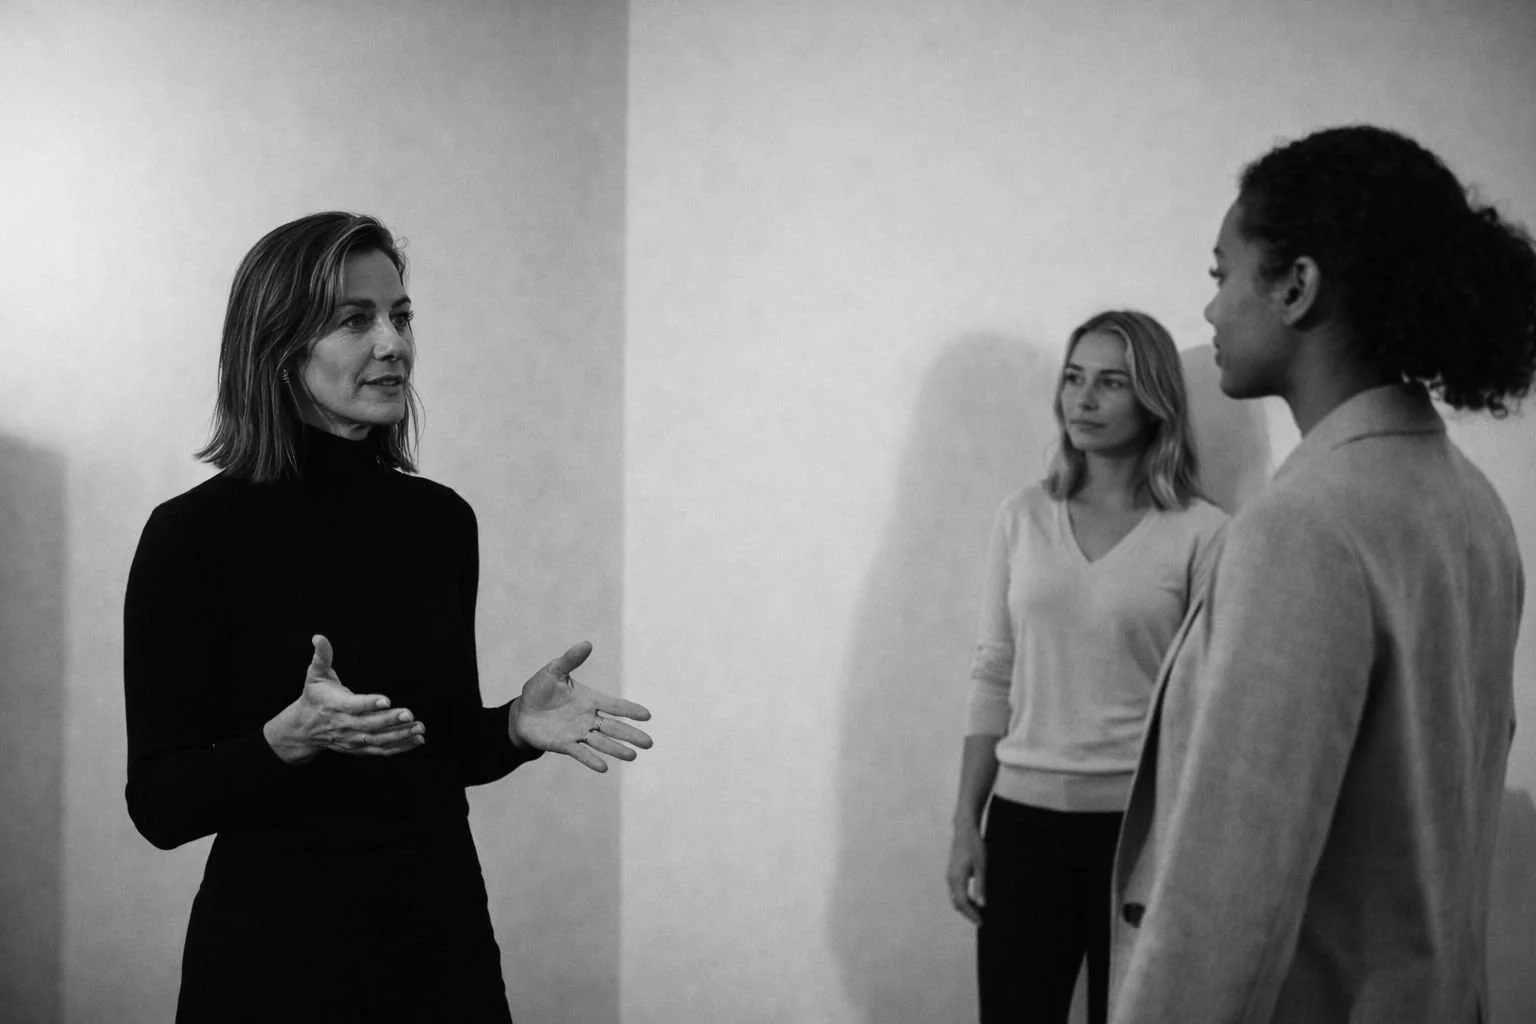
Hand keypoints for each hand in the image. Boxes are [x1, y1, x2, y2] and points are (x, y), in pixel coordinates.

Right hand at [263, 635, 425, 764]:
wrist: (303, 729)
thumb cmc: (314, 697)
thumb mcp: (315, 675)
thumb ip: (321, 656)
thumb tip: (319, 637)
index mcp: (335, 705)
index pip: (353, 705)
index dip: (369, 703)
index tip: (386, 700)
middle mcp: (344, 724)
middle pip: (369, 724)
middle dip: (390, 720)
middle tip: (409, 713)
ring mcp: (351, 739)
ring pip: (378, 739)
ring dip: (400, 735)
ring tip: (420, 728)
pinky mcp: (358, 748)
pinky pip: (381, 750)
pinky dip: (399, 747)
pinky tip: (417, 740)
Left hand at [508, 641, 651, 772]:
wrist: (522, 712)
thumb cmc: (540, 689)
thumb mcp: (554, 671)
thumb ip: (570, 660)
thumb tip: (587, 644)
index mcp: (589, 699)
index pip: (614, 705)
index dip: (630, 710)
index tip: (647, 715)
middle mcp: (588, 717)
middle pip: (614, 727)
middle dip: (631, 734)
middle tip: (649, 743)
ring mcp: (577, 732)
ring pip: (602, 742)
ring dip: (617, 749)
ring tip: (633, 756)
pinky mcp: (564, 745)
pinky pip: (581, 753)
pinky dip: (592, 760)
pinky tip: (604, 767)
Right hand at [946, 822, 985, 924]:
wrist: (964, 831)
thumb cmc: (974, 847)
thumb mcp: (981, 867)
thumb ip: (981, 886)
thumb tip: (982, 904)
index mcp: (957, 878)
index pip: (963, 903)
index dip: (972, 915)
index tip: (981, 922)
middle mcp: (950, 879)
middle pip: (957, 903)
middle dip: (968, 914)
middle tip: (981, 920)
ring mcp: (950, 876)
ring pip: (955, 898)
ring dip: (966, 907)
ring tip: (979, 912)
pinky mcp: (952, 873)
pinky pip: (956, 891)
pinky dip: (963, 899)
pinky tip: (974, 899)